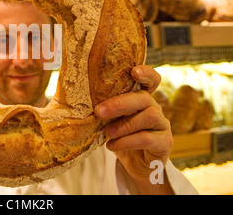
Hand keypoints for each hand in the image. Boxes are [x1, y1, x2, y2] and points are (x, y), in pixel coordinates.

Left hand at [95, 65, 173, 193]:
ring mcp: (162, 124)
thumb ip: (102, 109)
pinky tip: (112, 145)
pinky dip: (127, 142)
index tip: (133, 71)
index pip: (151, 80)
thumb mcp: (110, 120)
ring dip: (123, 125)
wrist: (135, 165)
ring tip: (106, 133)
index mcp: (141, 98)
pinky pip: (147, 138)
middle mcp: (155, 107)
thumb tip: (72, 100)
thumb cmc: (119, 136)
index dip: (146, 73)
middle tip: (99, 112)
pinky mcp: (164, 142)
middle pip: (144, 98)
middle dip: (120, 103)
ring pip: (148, 117)